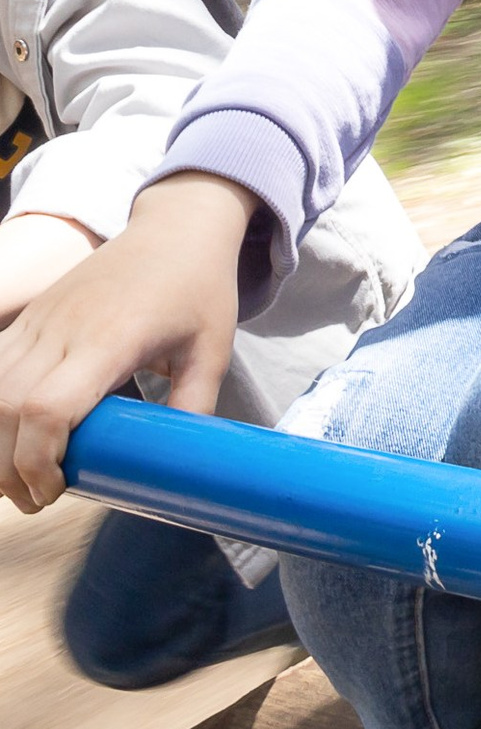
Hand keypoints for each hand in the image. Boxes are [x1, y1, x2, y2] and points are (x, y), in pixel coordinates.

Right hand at [0, 174, 253, 511]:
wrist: (176, 229)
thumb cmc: (199, 290)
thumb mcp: (213, 351)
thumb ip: (192, 407)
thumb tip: (177, 466)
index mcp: (112, 338)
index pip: (47, 407)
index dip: (38, 459)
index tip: (57, 490)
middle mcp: (64, 329)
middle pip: (6, 408)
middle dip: (10, 467)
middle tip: (40, 499)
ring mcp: (41, 321)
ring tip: (22, 479)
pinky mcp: (31, 318)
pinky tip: (9, 439)